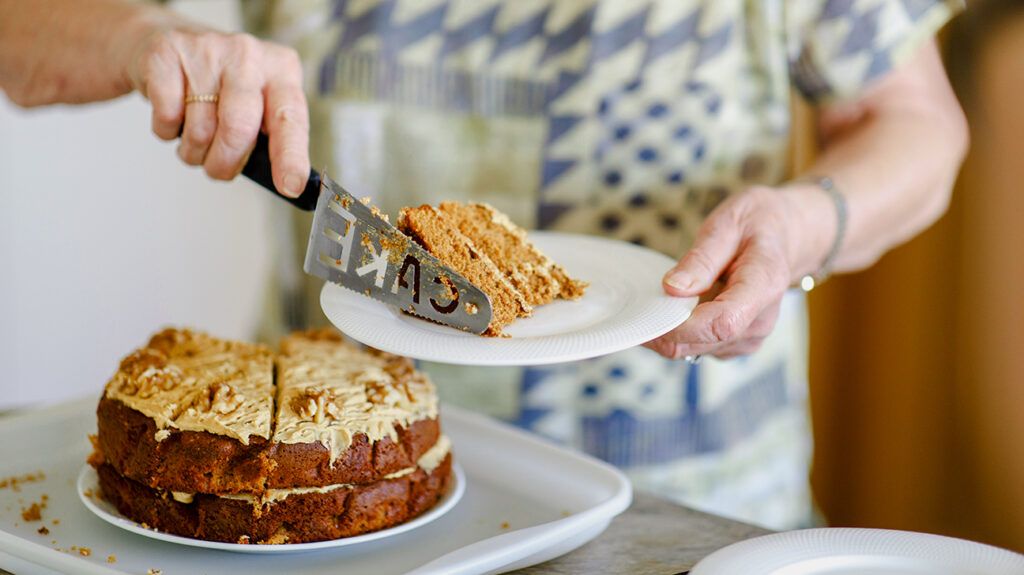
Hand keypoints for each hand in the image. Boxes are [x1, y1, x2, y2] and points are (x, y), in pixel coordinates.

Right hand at [125, 26, 309, 196]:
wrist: (165, 40)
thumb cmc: (220, 84)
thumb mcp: (258, 103)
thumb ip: (272, 136)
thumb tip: (285, 182)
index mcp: (280, 70)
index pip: (290, 119)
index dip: (290, 156)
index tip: (291, 186)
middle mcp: (247, 55)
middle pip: (238, 129)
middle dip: (225, 163)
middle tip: (217, 168)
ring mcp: (206, 51)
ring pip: (200, 130)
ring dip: (194, 151)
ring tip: (194, 136)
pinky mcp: (166, 55)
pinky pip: (167, 117)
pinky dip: (167, 131)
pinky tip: (174, 115)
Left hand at [644, 185, 833, 359]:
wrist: (786, 237)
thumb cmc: (757, 224)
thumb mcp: (728, 224)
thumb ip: (701, 258)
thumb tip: (672, 288)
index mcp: (764, 285)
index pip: (722, 323)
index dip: (681, 326)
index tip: (650, 312)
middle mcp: (761, 320)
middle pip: (703, 342)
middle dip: (663, 329)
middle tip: (638, 303)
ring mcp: (750, 336)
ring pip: (695, 350)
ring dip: (668, 331)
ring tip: (663, 298)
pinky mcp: (737, 342)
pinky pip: (698, 348)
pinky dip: (678, 332)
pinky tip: (678, 307)